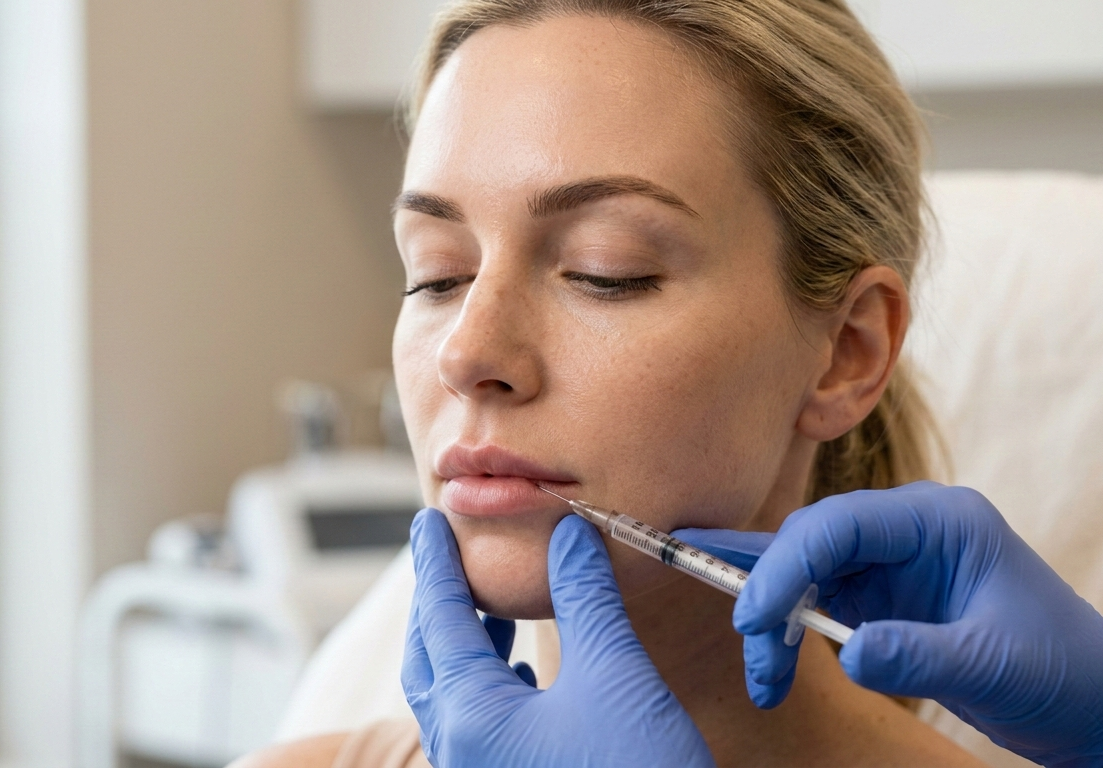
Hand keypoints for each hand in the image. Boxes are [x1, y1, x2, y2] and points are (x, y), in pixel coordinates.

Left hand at [402, 508, 715, 767]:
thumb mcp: (614, 676)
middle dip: (437, 605)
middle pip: (428, 661)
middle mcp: (462, 752)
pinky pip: (479, 728)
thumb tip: (570, 535)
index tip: (427, 520)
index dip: (436, 562)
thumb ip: (586, 598)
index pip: (439, 618)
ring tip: (490, 609)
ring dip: (464, 646)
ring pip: (452, 698)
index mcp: (471, 716)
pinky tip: (524, 678)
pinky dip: (491, 687)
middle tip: (448, 559)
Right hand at [675, 482, 1102, 766]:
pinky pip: (818, 603)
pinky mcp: (881, 595)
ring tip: (767, 682)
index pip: (843, 523)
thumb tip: (846, 655)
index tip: (756, 617)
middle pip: (813, 543)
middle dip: (774, 595)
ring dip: (776, 622)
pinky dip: (793, 636)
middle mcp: (907, 530)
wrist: (1087, 700)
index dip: (789, 563)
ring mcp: (891, 561)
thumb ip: (917, 656)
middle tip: (757, 656)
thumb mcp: (990, 665)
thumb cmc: (1058, 669)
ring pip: (806, 574)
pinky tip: (781, 669)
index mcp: (940, 521)